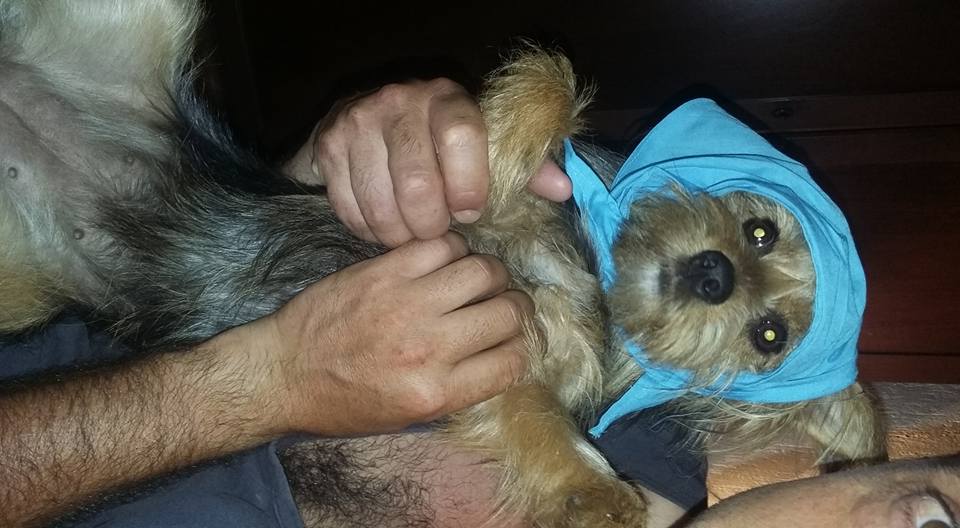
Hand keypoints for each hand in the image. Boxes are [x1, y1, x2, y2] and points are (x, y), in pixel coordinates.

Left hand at [249, 233, 531, 436]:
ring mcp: (404, 304)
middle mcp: (426, 349)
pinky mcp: (383, 271)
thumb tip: (506, 351)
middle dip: (516, 308)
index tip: (516, 339)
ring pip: (483, 271)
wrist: (283, 373)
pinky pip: (443, 245)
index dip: (524, 346)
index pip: (513, 361)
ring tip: (479, 282)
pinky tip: (445, 264)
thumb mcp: (409, 416)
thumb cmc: (345, 401)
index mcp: (435, 393)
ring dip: (491, 276)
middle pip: (508, 313)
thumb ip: (462, 386)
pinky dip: (454, 250)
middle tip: (504, 305)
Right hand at [285, 78, 572, 246]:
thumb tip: (562, 190)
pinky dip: (368, 229)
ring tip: (412, 235)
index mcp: (447, 97)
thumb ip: (524, 167)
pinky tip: (383, 225)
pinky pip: (349, 208)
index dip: (469, 185)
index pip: (462, 137)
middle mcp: (399, 101)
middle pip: (417, 184)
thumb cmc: (440, 140)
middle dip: (431, 223)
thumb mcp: (485, 145)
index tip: (470, 212)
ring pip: (381, 203)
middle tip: (437, 232)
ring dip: (400, 234)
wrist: (366, 116)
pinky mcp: (326, 147)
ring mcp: (357, 122)